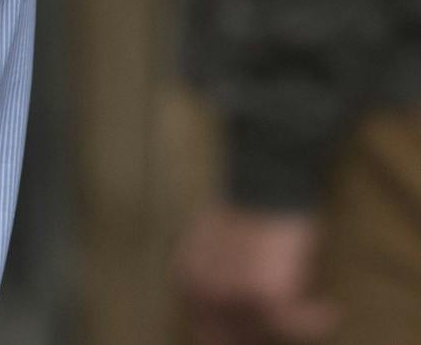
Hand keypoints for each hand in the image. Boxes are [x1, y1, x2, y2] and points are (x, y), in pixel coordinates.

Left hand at [176, 205, 338, 344]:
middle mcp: (202, 293)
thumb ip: (216, 279)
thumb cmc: (247, 211)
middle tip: (289, 323)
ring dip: (291, 328)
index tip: (260, 333)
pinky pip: (292, 324)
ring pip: (265, 333)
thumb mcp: (214, 247)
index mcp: (186, 280)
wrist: (264, 185)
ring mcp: (231, 296)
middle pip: (230, 338)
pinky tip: (328, 309)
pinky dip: (314, 321)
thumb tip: (237, 315)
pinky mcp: (264, 295)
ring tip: (315, 313)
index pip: (205, 331)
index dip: (234, 335)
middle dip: (260, 336)